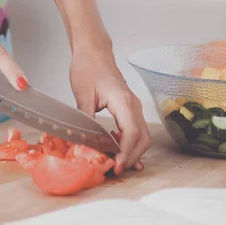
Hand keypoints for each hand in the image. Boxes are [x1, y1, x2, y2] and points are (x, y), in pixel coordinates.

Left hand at [70, 49, 150, 173]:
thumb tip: (85, 145)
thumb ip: (86, 121)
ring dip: (132, 153)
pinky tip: (120, 154)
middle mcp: (133, 105)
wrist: (93, 53)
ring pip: (142, 136)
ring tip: (115, 165)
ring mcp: (134, 107)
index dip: (126, 153)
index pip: (132, 132)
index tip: (116, 167)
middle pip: (142, 138)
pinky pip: (136, 130)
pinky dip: (131, 145)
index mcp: (123, 100)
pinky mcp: (130, 109)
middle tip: (114, 171)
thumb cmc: (88, 68)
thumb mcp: (83, 95)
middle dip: (131, 158)